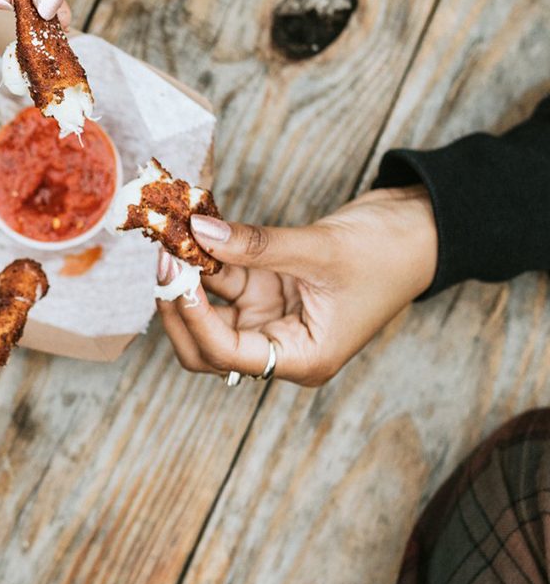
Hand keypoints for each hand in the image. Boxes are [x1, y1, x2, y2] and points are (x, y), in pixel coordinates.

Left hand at [157, 186, 438, 385]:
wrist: (420, 228)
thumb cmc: (389, 252)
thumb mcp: (319, 249)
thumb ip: (254, 245)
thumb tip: (198, 232)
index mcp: (302, 358)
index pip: (226, 354)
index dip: (193, 318)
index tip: (172, 276)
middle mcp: (281, 344)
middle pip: (206, 344)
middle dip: (179, 305)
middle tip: (163, 258)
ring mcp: (271, 314)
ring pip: (211, 306)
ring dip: (188, 273)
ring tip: (172, 232)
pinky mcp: (268, 286)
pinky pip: (225, 276)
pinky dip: (207, 253)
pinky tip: (193, 225)